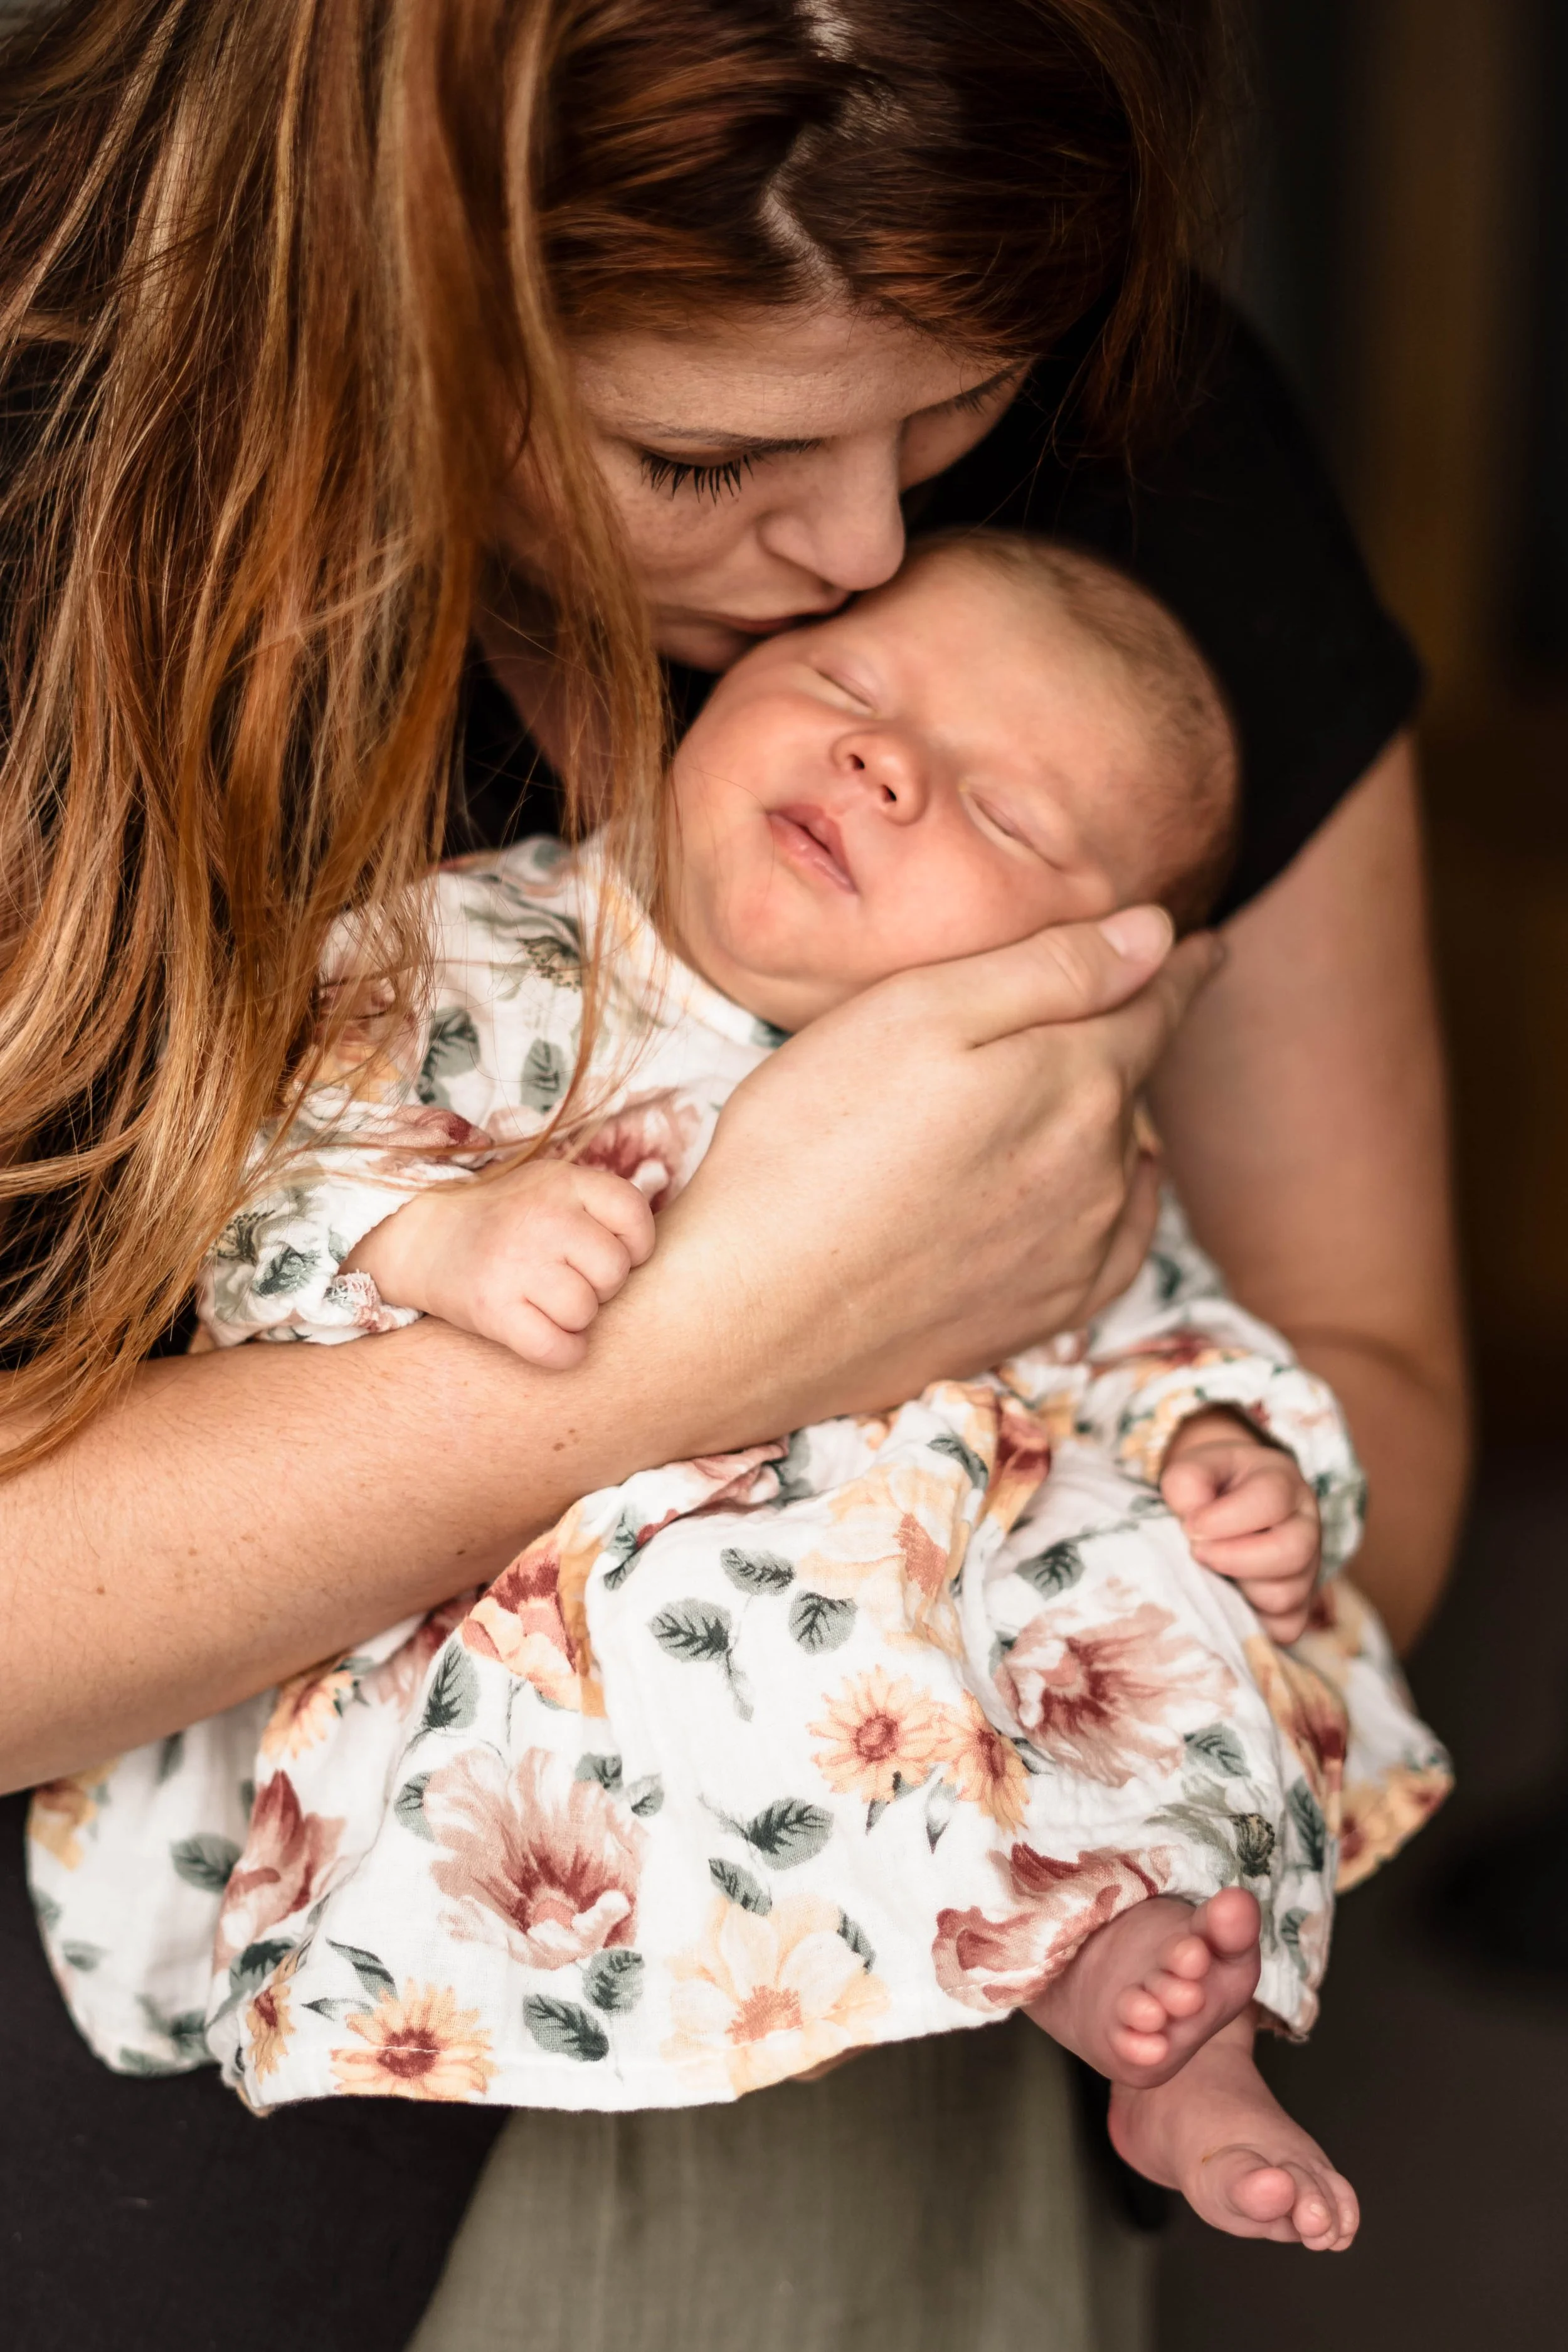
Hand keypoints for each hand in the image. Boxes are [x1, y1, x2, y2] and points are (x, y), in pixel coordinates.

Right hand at [345, 1159, 654, 1368]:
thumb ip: (602, 1204)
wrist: (421, 1236)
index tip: (607, 1252)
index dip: (633, 1246)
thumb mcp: (552, 1187)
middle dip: (600, 1286)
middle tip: (569, 1280)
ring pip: (585, 1312)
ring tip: (549, 1303)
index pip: (635, 1216)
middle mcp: (541, 1217)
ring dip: (575, 1319)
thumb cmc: (506, 1219)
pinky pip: (557, 1349)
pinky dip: (561, 1352)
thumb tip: (662, 1233)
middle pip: (613, 1272)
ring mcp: (514, 1262)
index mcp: (563, 1181)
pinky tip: (547, 1338)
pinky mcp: (491, 1308)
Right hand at [646, 906, 1220, 1428]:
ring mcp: (1075, 1251)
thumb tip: (1156, 935)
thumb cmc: (808, 1144)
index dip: (1177, 967)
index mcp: (1075, 1081)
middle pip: (1132, 1081)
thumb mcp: (915, 1013)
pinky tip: (1097, 1192)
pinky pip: (1116, 1245)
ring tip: (1076, 1092)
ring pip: (1122, 1159)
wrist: (747, 1315)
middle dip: (1126, 1037)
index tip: (1201, 945)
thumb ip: (1047, 970)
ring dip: (1110, 1120)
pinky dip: (1118, 1206)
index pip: (1153, 1005)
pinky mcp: (1039, 1314)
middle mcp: (1100, 1171)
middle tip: (1108, 1003)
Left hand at [1159, 1409, 1320, 1641]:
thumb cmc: (1210, 1485)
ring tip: (1211, 1573)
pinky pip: (1284, 1628)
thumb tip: (1194, 1523)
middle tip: (1197, 1553)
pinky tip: (1227, 1597)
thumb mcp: (1194, 1467)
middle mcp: (1305, 1526)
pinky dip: (1251, 1621)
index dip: (1224, 1518)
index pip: (1271, 1500)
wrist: (1225, 1502)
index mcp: (1283, 1483)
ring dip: (1237, 1590)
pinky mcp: (1299, 1607)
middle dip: (1233, 1559)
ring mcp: (1308, 1569)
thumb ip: (1187, 1483)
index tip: (1190, 1525)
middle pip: (1291, 1553)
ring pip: (1286, 1596)